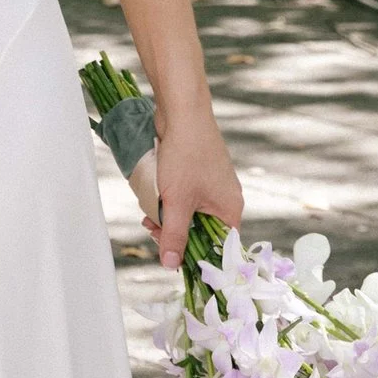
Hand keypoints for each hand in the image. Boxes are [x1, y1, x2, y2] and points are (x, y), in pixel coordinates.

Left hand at [150, 106, 241, 275]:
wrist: (181, 112)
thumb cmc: (185, 156)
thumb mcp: (176, 202)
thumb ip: (174, 235)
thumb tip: (171, 265)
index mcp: (230, 209)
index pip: (219, 247)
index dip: (197, 255)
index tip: (173, 258)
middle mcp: (225, 199)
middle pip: (200, 230)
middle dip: (173, 231)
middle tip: (152, 228)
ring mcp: (211, 185)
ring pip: (187, 213)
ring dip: (166, 215)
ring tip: (148, 211)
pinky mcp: (197, 174)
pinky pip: (183, 197)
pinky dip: (167, 199)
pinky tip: (152, 195)